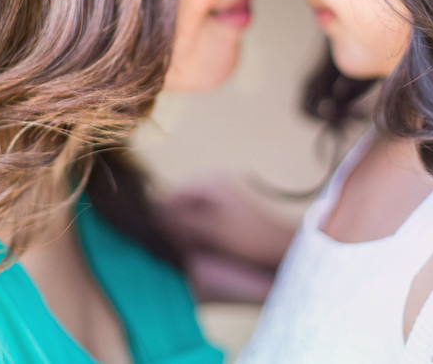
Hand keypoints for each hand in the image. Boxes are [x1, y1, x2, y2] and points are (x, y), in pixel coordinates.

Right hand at [158, 178, 295, 269]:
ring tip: (174, 248)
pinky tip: (190, 249)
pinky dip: (193, 232)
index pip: (170, 195)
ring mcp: (220, 197)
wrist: (283, 250)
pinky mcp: (225, 212)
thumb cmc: (249, 239)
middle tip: (161, 244)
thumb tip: (154, 219)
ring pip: (188, 213)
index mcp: (209, 183)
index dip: (157, 214)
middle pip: (178, 203)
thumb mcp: (211, 231)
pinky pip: (200, 220)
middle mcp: (213, 184)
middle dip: (169, 222)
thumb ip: (181, 223)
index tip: (149, 235)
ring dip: (181, 229)